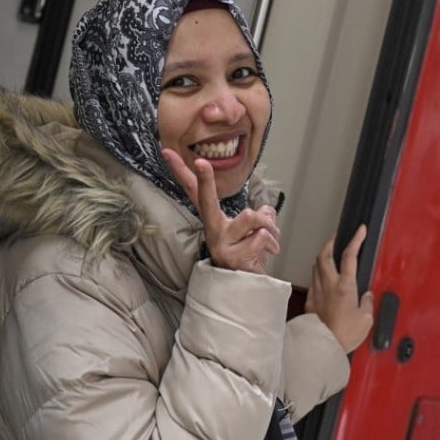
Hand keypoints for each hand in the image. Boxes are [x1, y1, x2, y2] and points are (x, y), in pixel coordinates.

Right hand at [162, 148, 279, 274]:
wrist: (246, 288)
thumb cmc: (249, 254)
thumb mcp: (253, 231)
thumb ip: (260, 216)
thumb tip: (267, 210)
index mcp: (214, 219)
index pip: (194, 191)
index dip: (182, 171)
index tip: (168, 151)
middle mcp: (212, 230)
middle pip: (207, 200)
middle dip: (205, 180)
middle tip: (201, 162)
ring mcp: (220, 244)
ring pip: (250, 217)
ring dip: (268, 225)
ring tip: (270, 238)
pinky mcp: (232, 257)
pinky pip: (261, 236)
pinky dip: (272, 242)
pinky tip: (267, 253)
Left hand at [307, 225, 374, 352]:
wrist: (323, 345)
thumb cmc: (345, 334)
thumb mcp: (366, 319)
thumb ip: (367, 303)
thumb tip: (366, 296)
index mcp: (345, 285)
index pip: (349, 255)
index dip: (355, 239)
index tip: (360, 230)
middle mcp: (329, 284)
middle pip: (325, 255)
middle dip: (331, 243)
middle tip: (337, 238)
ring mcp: (318, 291)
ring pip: (316, 266)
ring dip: (322, 257)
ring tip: (329, 255)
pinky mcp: (311, 301)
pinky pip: (313, 281)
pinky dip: (318, 274)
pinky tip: (322, 278)